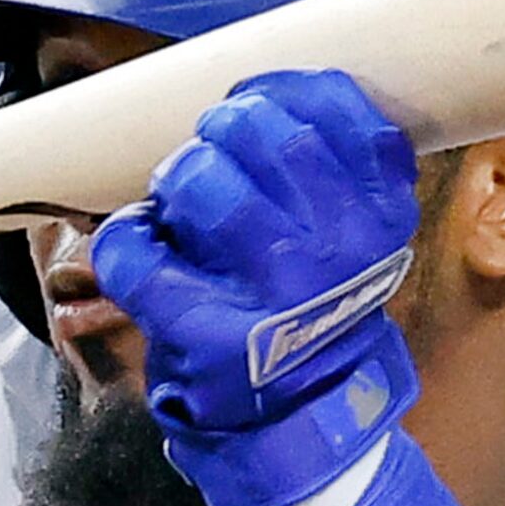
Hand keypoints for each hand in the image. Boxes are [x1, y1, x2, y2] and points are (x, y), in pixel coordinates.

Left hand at [90, 69, 423, 505]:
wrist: (303, 416)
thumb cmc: (316, 304)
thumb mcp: (356, 233)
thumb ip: (336, 166)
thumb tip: (267, 91)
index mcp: (380, 213)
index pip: (333, 107)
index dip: (280, 89)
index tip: (256, 99)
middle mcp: (336, 249)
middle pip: (259, 132)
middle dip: (219, 129)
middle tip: (211, 153)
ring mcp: (273, 293)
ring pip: (199, 182)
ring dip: (175, 179)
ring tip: (178, 204)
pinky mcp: (206, 333)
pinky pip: (136, 250)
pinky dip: (124, 238)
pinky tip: (142, 247)